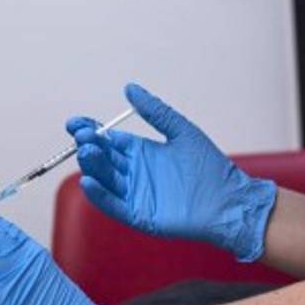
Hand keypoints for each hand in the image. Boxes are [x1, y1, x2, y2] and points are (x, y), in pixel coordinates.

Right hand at [69, 83, 276, 261]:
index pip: (107, 140)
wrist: (230, 201)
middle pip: (103, 158)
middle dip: (89, 147)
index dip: (90, 131)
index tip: (75, 123)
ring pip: (105, 180)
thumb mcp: (180, 131)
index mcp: (141, 152)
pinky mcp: (139, 216)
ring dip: (92, 167)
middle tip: (83, 137)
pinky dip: (99, 196)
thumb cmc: (210, 168)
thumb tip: (130, 88)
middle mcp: (134, 173)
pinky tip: (89, 183)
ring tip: (86, 153)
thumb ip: (154, 111)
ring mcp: (135, 195)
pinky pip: (114, 205)